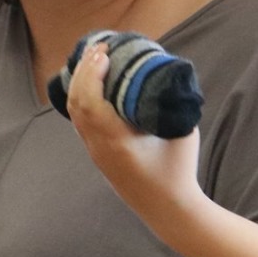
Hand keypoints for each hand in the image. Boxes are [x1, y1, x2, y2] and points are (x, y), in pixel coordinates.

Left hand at [66, 41, 204, 224]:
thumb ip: (171, 102)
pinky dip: (82, 97)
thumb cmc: (179, 169)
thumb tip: (167, 71)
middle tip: (99, 48)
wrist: (168, 208)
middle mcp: (100, 148)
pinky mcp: (97, 155)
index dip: (93, 74)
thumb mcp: (182, 131)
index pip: (92, 102)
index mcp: (118, 142)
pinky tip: (92, 84)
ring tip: (92, 60)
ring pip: (75, 113)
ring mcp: (95, 153)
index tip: (105, 52)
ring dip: (80, 83)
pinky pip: (80, 121)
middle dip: (84, 72)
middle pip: (77, 104)